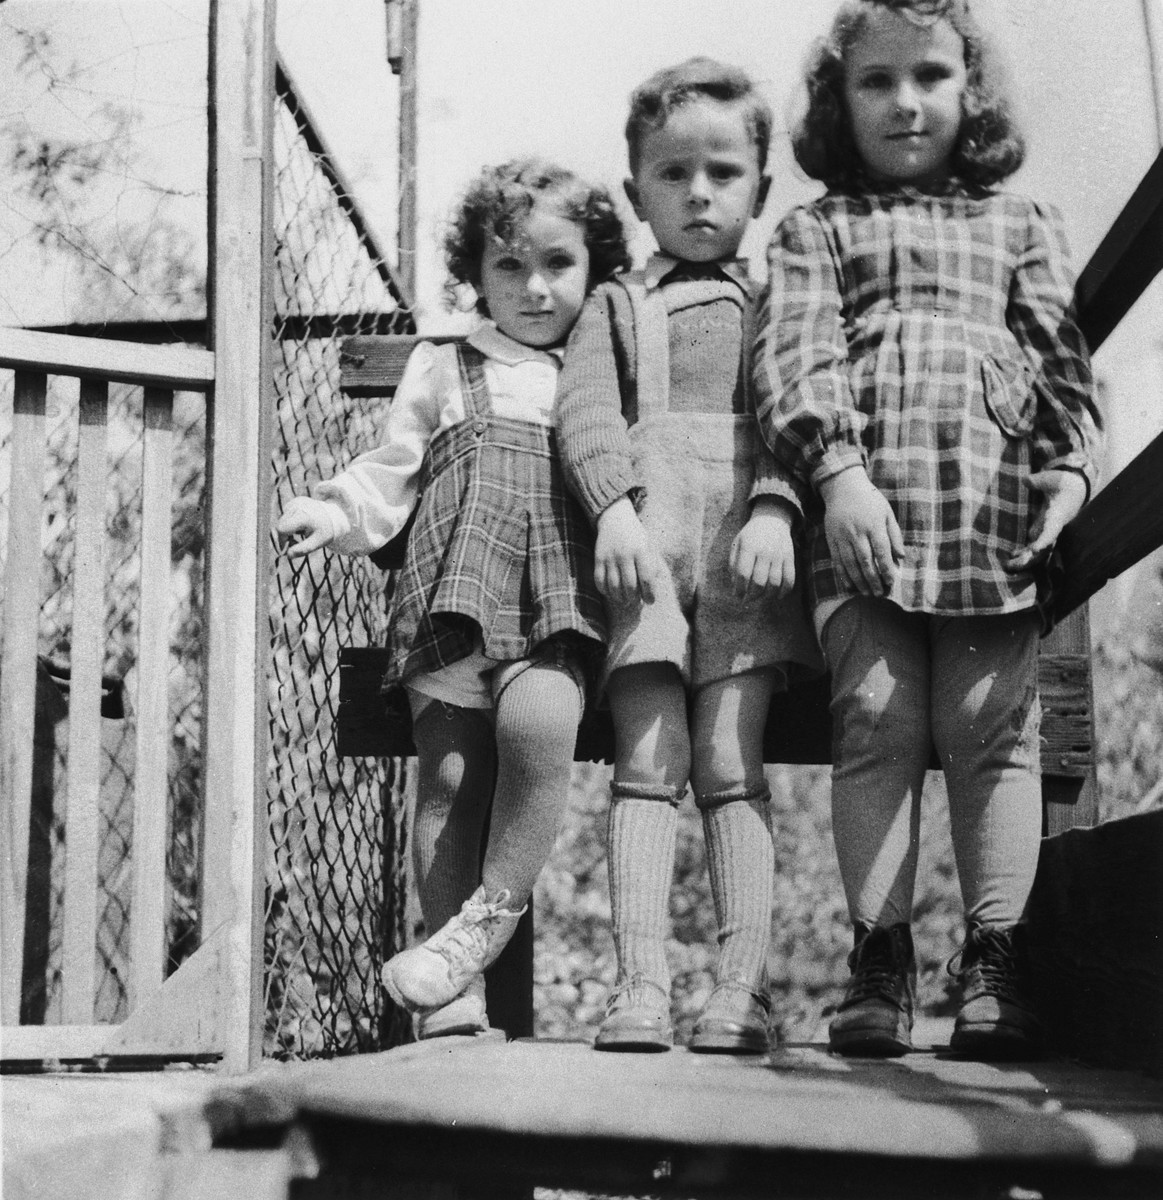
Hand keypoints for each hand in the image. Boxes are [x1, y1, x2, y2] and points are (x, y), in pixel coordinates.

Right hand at [276, 497, 335, 558]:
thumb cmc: (325, 531)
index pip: (281, 528)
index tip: (288, 549)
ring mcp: (295, 502)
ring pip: (281, 521)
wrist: (333, 517)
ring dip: (286, 530)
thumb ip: (302, 549)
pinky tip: (299, 526)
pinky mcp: (295, 501)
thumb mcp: (317, 543)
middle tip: (294, 543)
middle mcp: (297, 506)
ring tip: (299, 533)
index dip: (281, 540)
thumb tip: (288, 555)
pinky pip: (285, 515)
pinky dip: (289, 523)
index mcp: (303, 516)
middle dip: (283, 537)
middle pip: (279, 525)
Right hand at [594, 496, 655, 603]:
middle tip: (636, 602)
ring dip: (620, 598)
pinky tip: (611, 593)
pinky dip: (605, 591)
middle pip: (629, 586)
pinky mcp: (598, 558)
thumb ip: (653, 566)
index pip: (646, 579)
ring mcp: (610, 557)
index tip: (650, 601)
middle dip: (634, 599)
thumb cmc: (637, 537)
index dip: (649, 594)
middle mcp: (625, 554)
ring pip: (613, 586)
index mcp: (641, 551)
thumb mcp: (649, 546)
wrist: (616, 518)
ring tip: (624, 601)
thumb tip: (653, 589)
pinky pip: (599, 581)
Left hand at [730, 497, 796, 599]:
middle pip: (759, 581)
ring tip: (760, 597)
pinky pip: (790, 579)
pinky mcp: (790, 558)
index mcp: (749, 546)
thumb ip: (733, 565)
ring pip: (775, 583)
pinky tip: (777, 596)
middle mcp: (765, 551)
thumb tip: (736, 587)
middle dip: (752, 596)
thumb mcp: (737, 544)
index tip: (737, 596)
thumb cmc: (750, 536)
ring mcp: (779, 555)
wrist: (772, 519)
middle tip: (747, 600)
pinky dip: (784, 592)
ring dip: (766, 596)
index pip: (743, 574)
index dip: (739, 589)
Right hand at [820, 467, 903, 595]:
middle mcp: (857, 532)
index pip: (881, 552)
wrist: (843, 488)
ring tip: (866, 593)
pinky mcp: (832, 539)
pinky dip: (843, 574)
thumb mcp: (887, 513)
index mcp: (873, 525)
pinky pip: (837, 560)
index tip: (891, 582)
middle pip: (865, 561)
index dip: (886, 569)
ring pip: (850, 563)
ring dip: (858, 581)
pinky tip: (849, 585)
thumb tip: (901, 556)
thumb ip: (894, 534)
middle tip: (879, 594)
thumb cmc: (870, 500)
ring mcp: (842, 536)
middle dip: (873, 579)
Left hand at [1007, 469, 1087, 570]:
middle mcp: (1055, 528)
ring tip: (1008, 566)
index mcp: (1058, 515)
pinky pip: (1035, 548)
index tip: (1034, 549)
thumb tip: (1025, 480)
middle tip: (1013, 565)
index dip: (1044, 540)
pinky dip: (1024, 554)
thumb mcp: (1051, 479)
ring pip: (1040, 552)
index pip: (1052, 530)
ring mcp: (1049, 532)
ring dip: (1025, 560)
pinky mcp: (1043, 533)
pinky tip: (1011, 559)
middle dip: (1031, 558)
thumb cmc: (1060, 484)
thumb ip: (1038, 481)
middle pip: (1045, 548)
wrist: (1072, 491)